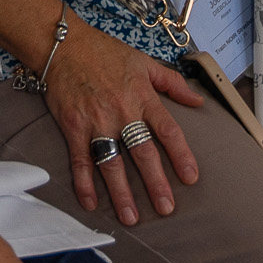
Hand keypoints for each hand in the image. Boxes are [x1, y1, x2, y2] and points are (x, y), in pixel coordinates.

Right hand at [44, 20, 206, 225]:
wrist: (64, 45)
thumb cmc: (104, 52)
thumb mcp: (143, 62)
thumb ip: (172, 83)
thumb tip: (199, 101)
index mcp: (142, 97)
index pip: (168, 131)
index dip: (181, 155)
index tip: (190, 178)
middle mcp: (122, 112)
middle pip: (142, 153)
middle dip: (155, 183)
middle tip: (166, 209)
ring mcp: (96, 121)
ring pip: (112, 163)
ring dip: (121, 192)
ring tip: (131, 218)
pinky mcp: (73, 127)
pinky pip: (80, 160)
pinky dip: (84, 183)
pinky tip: (91, 203)